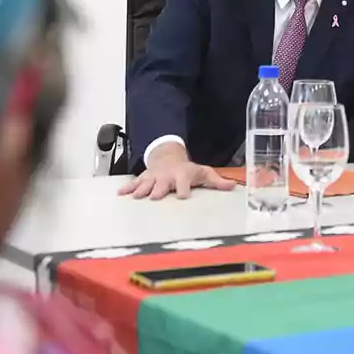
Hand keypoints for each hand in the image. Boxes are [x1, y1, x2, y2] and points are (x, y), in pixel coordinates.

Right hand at [118, 143, 235, 199]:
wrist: (168, 156)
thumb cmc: (187, 169)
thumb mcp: (203, 172)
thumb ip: (217, 181)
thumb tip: (232, 187)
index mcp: (182, 175)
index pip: (183, 183)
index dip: (183, 189)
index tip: (183, 196)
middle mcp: (167, 177)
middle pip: (162, 184)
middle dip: (159, 189)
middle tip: (154, 196)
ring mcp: (154, 177)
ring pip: (146, 183)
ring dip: (141, 190)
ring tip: (136, 197)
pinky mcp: (144, 178)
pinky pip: (134, 183)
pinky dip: (127, 188)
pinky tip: (120, 194)